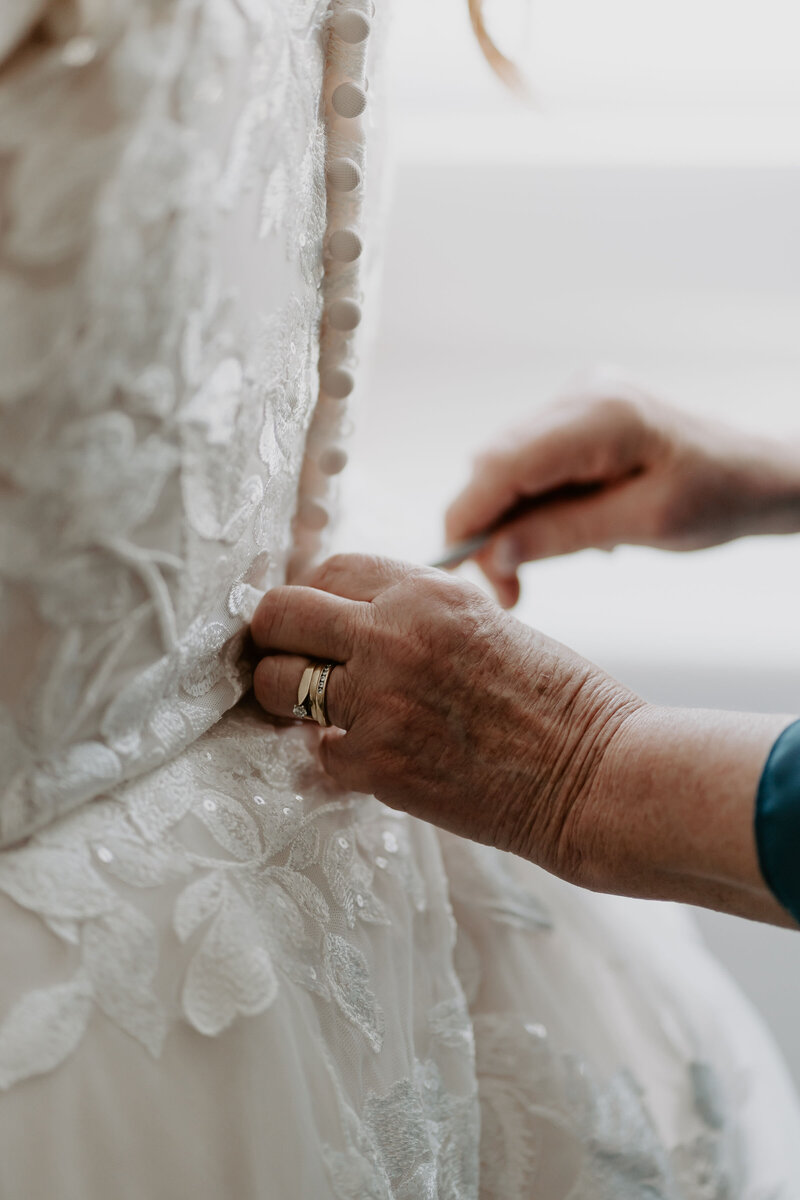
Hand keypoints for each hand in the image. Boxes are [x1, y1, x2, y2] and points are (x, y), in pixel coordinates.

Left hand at [250, 553, 640, 884]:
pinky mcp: (375, 764)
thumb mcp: (482, 622)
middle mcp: (392, 634)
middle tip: (286, 662)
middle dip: (273, 638)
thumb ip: (412, 612)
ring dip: (286, 698)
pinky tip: (376, 757)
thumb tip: (347, 619)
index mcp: (425, 591)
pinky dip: (338, 756)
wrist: (594, 775)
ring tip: (317, 711)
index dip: (310, 598)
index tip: (313, 623)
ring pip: (274, 683)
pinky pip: (317, 751)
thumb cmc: (554, 699)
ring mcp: (378, 700)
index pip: (324, 569)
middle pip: (278, 614)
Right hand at [445, 373, 799, 607]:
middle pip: (496, 462)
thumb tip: (495, 551)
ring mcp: (577, 398)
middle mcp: (582, 393)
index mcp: (604, 414)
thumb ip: (566, 533)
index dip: (469, 515)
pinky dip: (532, 504)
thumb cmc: (720, 495)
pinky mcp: (576, 413)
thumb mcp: (647, 523)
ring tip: (540, 565)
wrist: (756, 473)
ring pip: (506, 464)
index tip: (459, 569)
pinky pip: (530, 461)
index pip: (504, 462)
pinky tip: (567, 528)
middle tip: (509, 590)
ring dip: (509, 520)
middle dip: (488, 527)